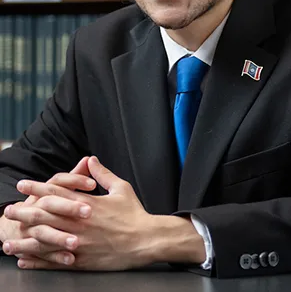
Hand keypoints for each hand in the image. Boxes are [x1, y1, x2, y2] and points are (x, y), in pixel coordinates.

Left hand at [7, 157, 159, 269]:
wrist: (145, 241)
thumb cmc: (134, 213)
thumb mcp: (121, 187)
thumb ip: (103, 173)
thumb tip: (91, 160)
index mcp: (87, 204)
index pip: (56, 193)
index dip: (37, 188)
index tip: (23, 185)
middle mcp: (78, 223)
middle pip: (44, 216)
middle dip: (24, 213)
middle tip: (8, 212)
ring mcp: (78, 243)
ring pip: (45, 241)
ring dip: (24, 241)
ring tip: (8, 241)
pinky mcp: (81, 260)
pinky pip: (54, 262)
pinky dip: (37, 262)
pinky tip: (25, 261)